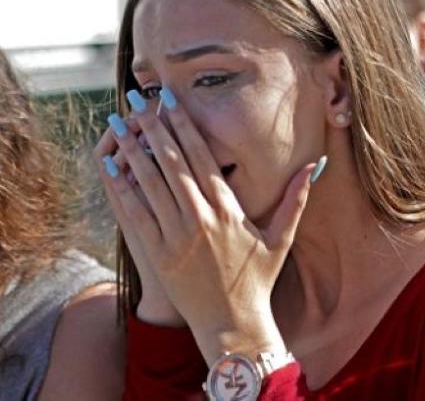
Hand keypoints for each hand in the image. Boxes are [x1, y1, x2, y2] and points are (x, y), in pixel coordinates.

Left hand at [99, 89, 317, 363]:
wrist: (231, 326)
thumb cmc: (257, 281)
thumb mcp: (279, 239)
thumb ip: (295, 199)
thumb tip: (314, 165)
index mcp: (228, 209)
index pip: (202, 156)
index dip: (183, 125)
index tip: (169, 100)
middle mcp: (201, 218)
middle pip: (172, 161)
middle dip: (152, 126)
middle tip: (136, 99)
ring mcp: (176, 236)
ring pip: (149, 182)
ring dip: (131, 148)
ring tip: (117, 121)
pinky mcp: (158, 253)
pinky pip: (135, 213)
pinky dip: (122, 187)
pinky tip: (111, 165)